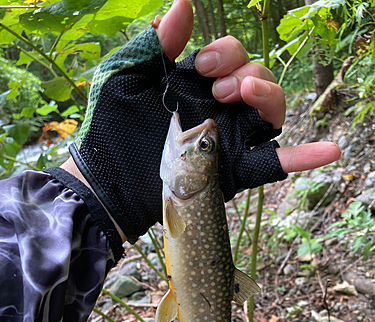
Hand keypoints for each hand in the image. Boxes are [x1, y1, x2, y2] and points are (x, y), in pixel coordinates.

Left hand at [59, 0, 339, 247]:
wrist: (110, 181)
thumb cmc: (112, 129)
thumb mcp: (127, 77)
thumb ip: (155, 43)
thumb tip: (184, 3)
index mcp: (196, 85)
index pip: (230, 57)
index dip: (225, 53)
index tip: (201, 66)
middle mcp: (219, 109)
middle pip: (257, 78)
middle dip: (244, 72)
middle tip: (217, 88)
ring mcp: (231, 139)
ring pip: (271, 111)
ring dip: (268, 96)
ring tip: (243, 96)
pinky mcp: (236, 170)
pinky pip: (276, 162)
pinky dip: (304, 156)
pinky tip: (332, 151)